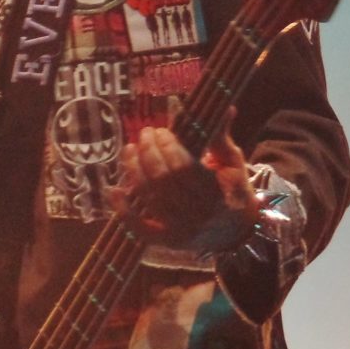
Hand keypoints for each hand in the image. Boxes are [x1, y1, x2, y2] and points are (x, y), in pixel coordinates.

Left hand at [110, 120, 258, 254]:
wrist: (237, 232)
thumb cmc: (233, 189)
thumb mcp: (232, 163)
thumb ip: (220, 137)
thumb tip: (223, 107)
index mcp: (218, 194)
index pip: (185, 168)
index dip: (168, 147)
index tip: (161, 131)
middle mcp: (199, 216)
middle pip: (163, 180)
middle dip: (149, 152)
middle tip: (144, 133)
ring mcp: (182, 231)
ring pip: (150, 197)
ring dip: (134, 170)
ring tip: (129, 149)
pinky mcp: (167, 241)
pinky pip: (141, 229)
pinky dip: (123, 211)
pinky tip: (113, 190)